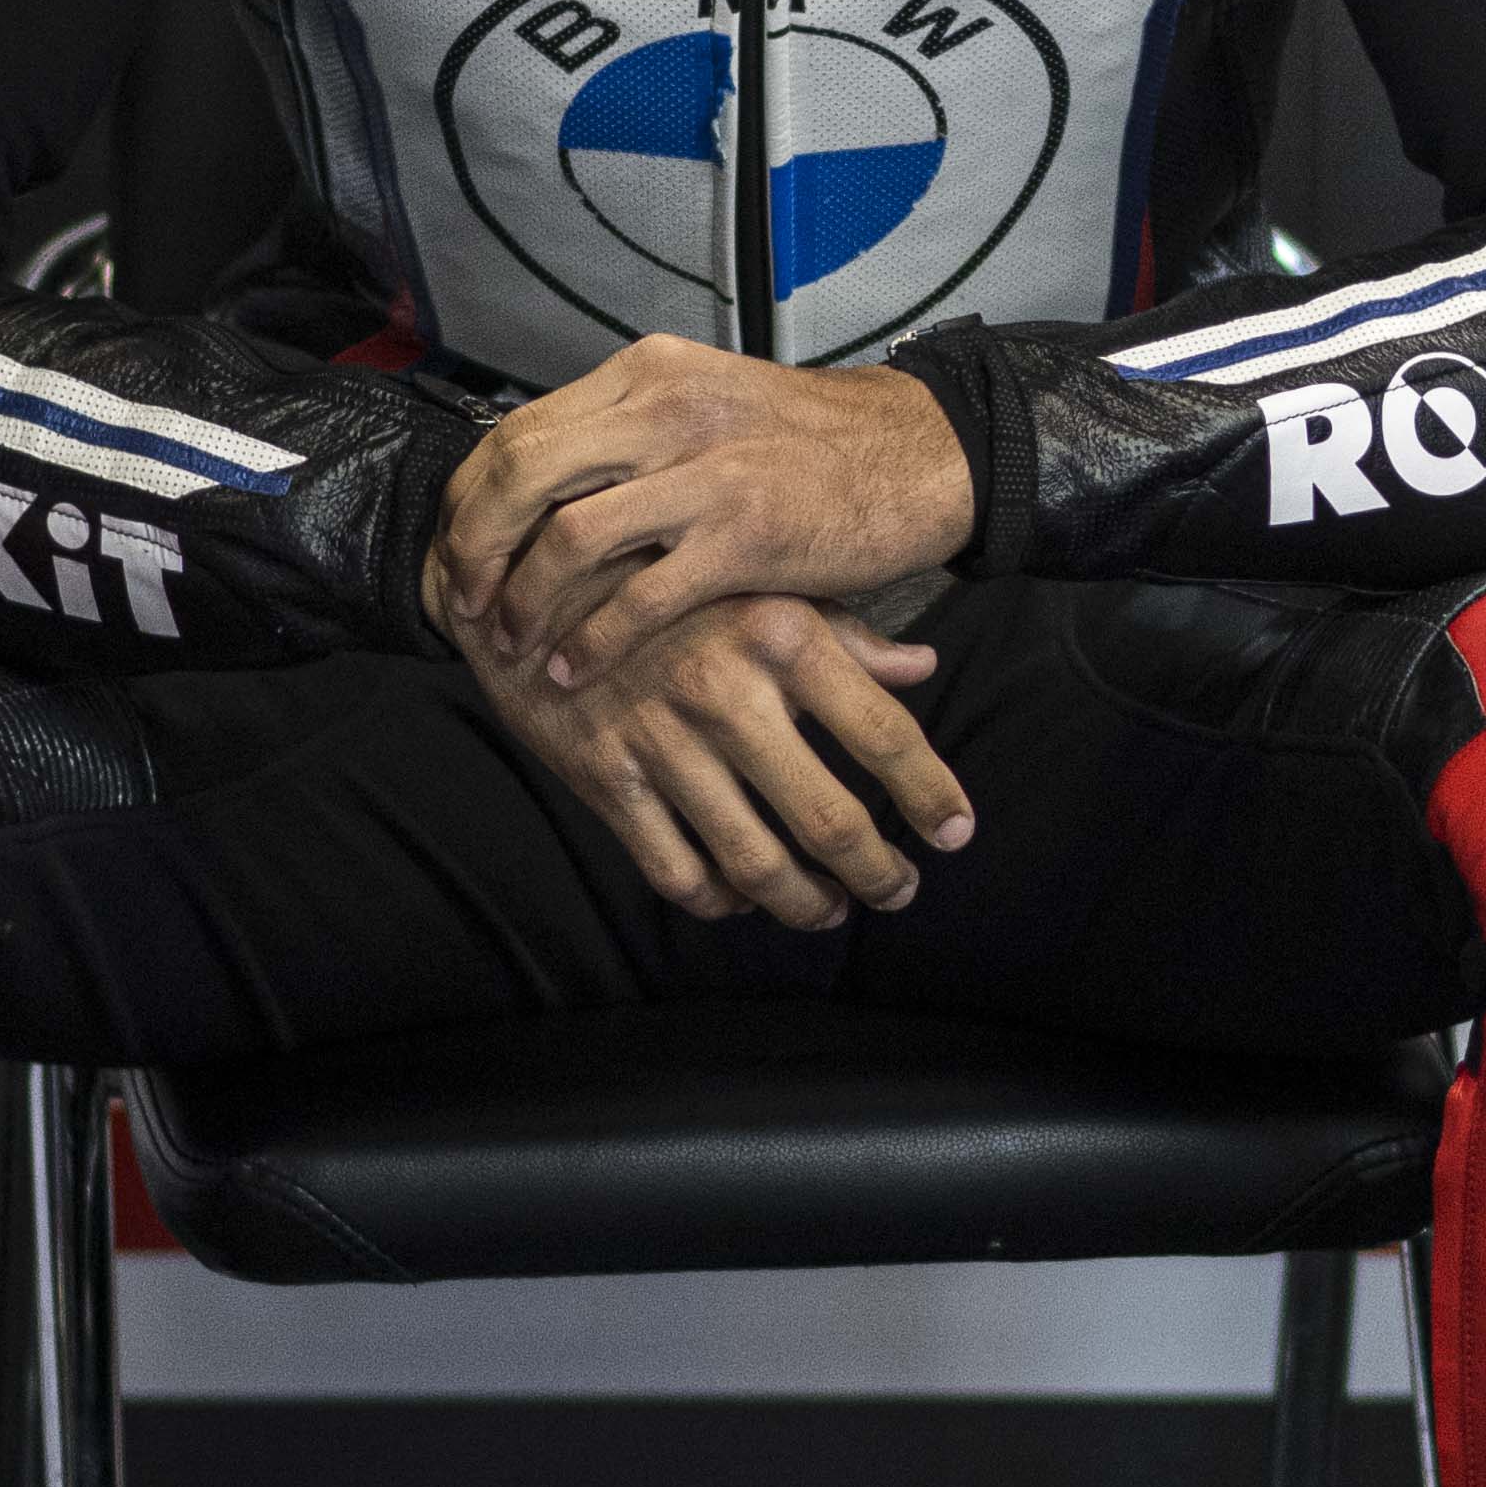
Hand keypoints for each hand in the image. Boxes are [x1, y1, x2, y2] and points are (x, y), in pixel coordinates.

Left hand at [434, 335, 975, 683]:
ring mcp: (707, 472)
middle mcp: (666, 410)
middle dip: (473, 548)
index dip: (470, 501)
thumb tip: (543, 478)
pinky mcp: (746, 537)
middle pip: (519, 473)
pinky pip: (639, 597)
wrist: (922, 453)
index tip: (458, 552)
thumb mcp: (710, 406)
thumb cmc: (812, 443)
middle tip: (463, 602)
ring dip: (522, 600)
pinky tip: (573, 669)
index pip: (518, 431)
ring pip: (567, 536)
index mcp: (648, 374)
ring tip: (510, 642)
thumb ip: (631, 432)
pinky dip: (592, 641)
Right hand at [438, 567, 976, 936]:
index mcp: (781, 634)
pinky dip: (718, 902)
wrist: (529, 576)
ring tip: (832, 910)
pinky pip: (675, 870)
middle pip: (828, 818)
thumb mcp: (761, 585)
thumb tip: (923, 667)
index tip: (957, 834)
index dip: (930, 795)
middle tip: (901, 891)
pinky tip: (743, 900)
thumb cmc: (668, 581)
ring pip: (755, 862)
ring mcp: (661, 741)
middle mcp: (726, 692)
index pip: (884, 733)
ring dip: (806, 903)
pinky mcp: (605, 779)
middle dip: (877, 873)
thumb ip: (846, 635)